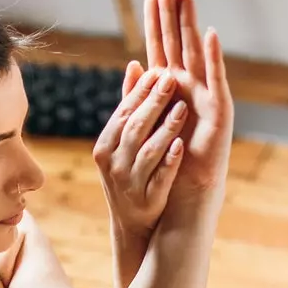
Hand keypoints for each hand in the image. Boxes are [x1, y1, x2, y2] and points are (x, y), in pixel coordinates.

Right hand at [92, 66, 187, 239]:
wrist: (132, 223)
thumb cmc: (130, 172)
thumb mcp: (123, 141)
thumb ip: (131, 104)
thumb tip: (136, 65)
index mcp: (105, 146)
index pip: (124, 112)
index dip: (142, 91)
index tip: (160, 71)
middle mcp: (112, 164)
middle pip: (135, 128)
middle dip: (154, 103)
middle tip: (172, 80)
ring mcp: (129, 184)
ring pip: (147, 151)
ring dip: (165, 129)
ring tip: (182, 109)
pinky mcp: (147, 201)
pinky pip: (159, 178)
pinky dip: (170, 162)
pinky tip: (181, 146)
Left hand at [127, 0, 233, 199]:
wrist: (184, 193)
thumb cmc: (168, 161)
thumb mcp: (148, 123)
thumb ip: (142, 94)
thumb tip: (134, 63)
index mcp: (169, 87)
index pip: (159, 44)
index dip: (156, 16)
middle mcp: (188, 85)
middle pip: (176, 40)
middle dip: (172, 9)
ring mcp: (204, 95)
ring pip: (194, 52)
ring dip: (189, 23)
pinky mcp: (218, 111)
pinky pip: (214, 79)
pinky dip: (211, 57)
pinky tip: (208, 34)